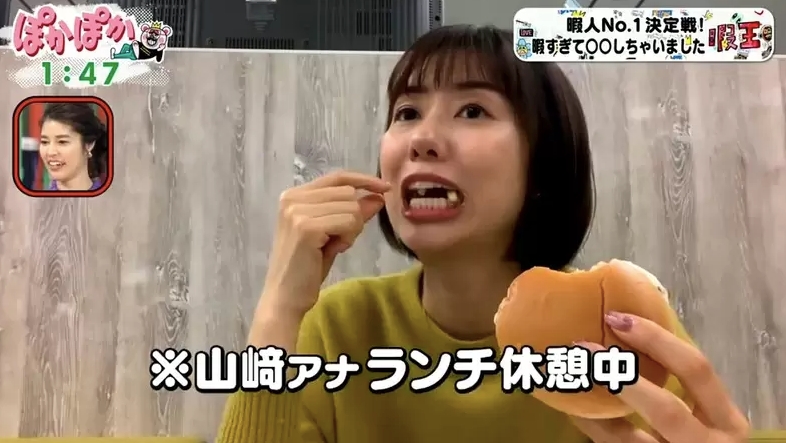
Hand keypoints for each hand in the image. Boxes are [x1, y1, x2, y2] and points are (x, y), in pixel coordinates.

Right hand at [260, 171, 389, 317]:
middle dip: (355, 216)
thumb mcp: (333, 234)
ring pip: (352, 207)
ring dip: (352, 229)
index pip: (337, 177)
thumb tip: (378, 195)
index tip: (385, 188)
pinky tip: (335, 249)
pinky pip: (349, 222)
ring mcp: (297, 211)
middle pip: (348, 193)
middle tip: (340, 240)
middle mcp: (292, 198)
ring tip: (334, 246)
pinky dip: (349, 237)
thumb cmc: (307, 268)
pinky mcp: (306, 227)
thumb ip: (352, 212)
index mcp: (294, 195)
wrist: (286, 297)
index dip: (364, 180)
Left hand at [572, 313, 749, 442]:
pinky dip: (593, 425)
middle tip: (584, 345)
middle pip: (665, 407)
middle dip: (622, 375)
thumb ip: (682, 384)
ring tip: (572, 374)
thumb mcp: (704, 413)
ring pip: (631, 436)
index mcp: (727, 420)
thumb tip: (629, 332)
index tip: (617, 318)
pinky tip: (576, 407)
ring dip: (596, 405)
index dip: (656, 340)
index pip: (696, 370)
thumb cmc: (701, 434)